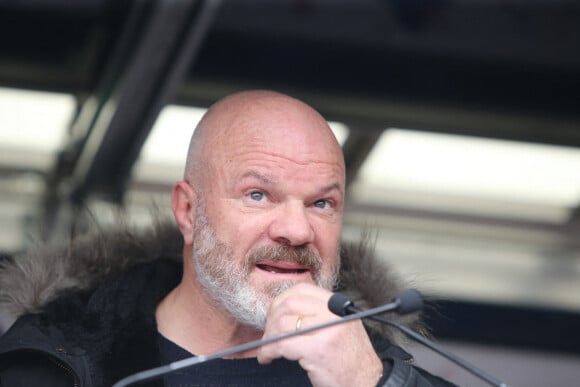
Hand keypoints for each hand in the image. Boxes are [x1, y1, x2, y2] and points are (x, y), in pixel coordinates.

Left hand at [256, 283, 382, 386]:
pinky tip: (267, 357)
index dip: (282, 301)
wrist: (369, 383)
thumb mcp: (341, 327)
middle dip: (271, 318)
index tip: (274, 315)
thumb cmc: (352, 360)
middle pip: (289, 303)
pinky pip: (282, 344)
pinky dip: (268, 350)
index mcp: (338, 305)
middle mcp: (334, 313)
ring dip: (268, 336)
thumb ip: (320, 314)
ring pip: (283, 323)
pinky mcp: (318, 349)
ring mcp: (327, 329)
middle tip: (268, 333)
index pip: (302, 290)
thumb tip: (285, 310)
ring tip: (267, 349)